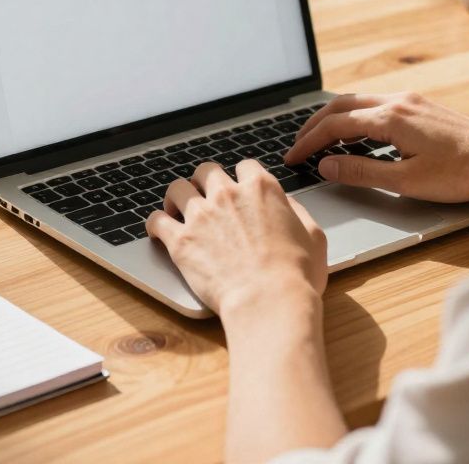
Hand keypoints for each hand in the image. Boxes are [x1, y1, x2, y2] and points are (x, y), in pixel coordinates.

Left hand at [146, 160, 326, 315]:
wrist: (268, 302)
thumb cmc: (295, 276)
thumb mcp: (313, 236)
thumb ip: (296, 211)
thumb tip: (285, 204)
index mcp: (261, 189)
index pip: (245, 167)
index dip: (241, 177)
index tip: (238, 188)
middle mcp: (227, 194)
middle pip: (206, 171)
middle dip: (205, 182)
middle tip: (205, 196)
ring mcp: (201, 216)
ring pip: (177, 188)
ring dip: (177, 197)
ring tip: (177, 209)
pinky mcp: (180, 241)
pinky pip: (156, 220)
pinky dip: (155, 223)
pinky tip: (158, 230)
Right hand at [283, 92, 468, 201]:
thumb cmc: (463, 173)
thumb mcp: (406, 181)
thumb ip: (361, 172)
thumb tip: (326, 166)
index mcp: (390, 118)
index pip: (335, 125)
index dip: (308, 143)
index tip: (293, 159)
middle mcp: (398, 101)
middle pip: (340, 105)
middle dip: (313, 126)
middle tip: (297, 147)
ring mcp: (411, 101)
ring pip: (358, 101)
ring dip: (333, 119)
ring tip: (319, 141)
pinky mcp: (421, 107)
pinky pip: (376, 104)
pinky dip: (355, 117)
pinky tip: (355, 136)